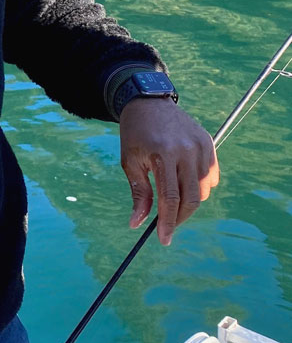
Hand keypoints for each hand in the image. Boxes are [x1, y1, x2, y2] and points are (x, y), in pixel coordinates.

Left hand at [119, 98, 218, 245]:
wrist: (148, 102)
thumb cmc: (135, 134)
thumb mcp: (130, 161)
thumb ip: (139, 193)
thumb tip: (137, 224)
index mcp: (162, 154)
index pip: (170, 198)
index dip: (168, 222)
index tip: (164, 239)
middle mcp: (186, 150)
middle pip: (192, 198)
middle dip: (180, 217)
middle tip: (168, 226)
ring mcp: (201, 146)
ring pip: (204, 189)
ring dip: (190, 202)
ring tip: (173, 200)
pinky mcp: (209, 143)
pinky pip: (212, 176)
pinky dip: (202, 187)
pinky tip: (186, 185)